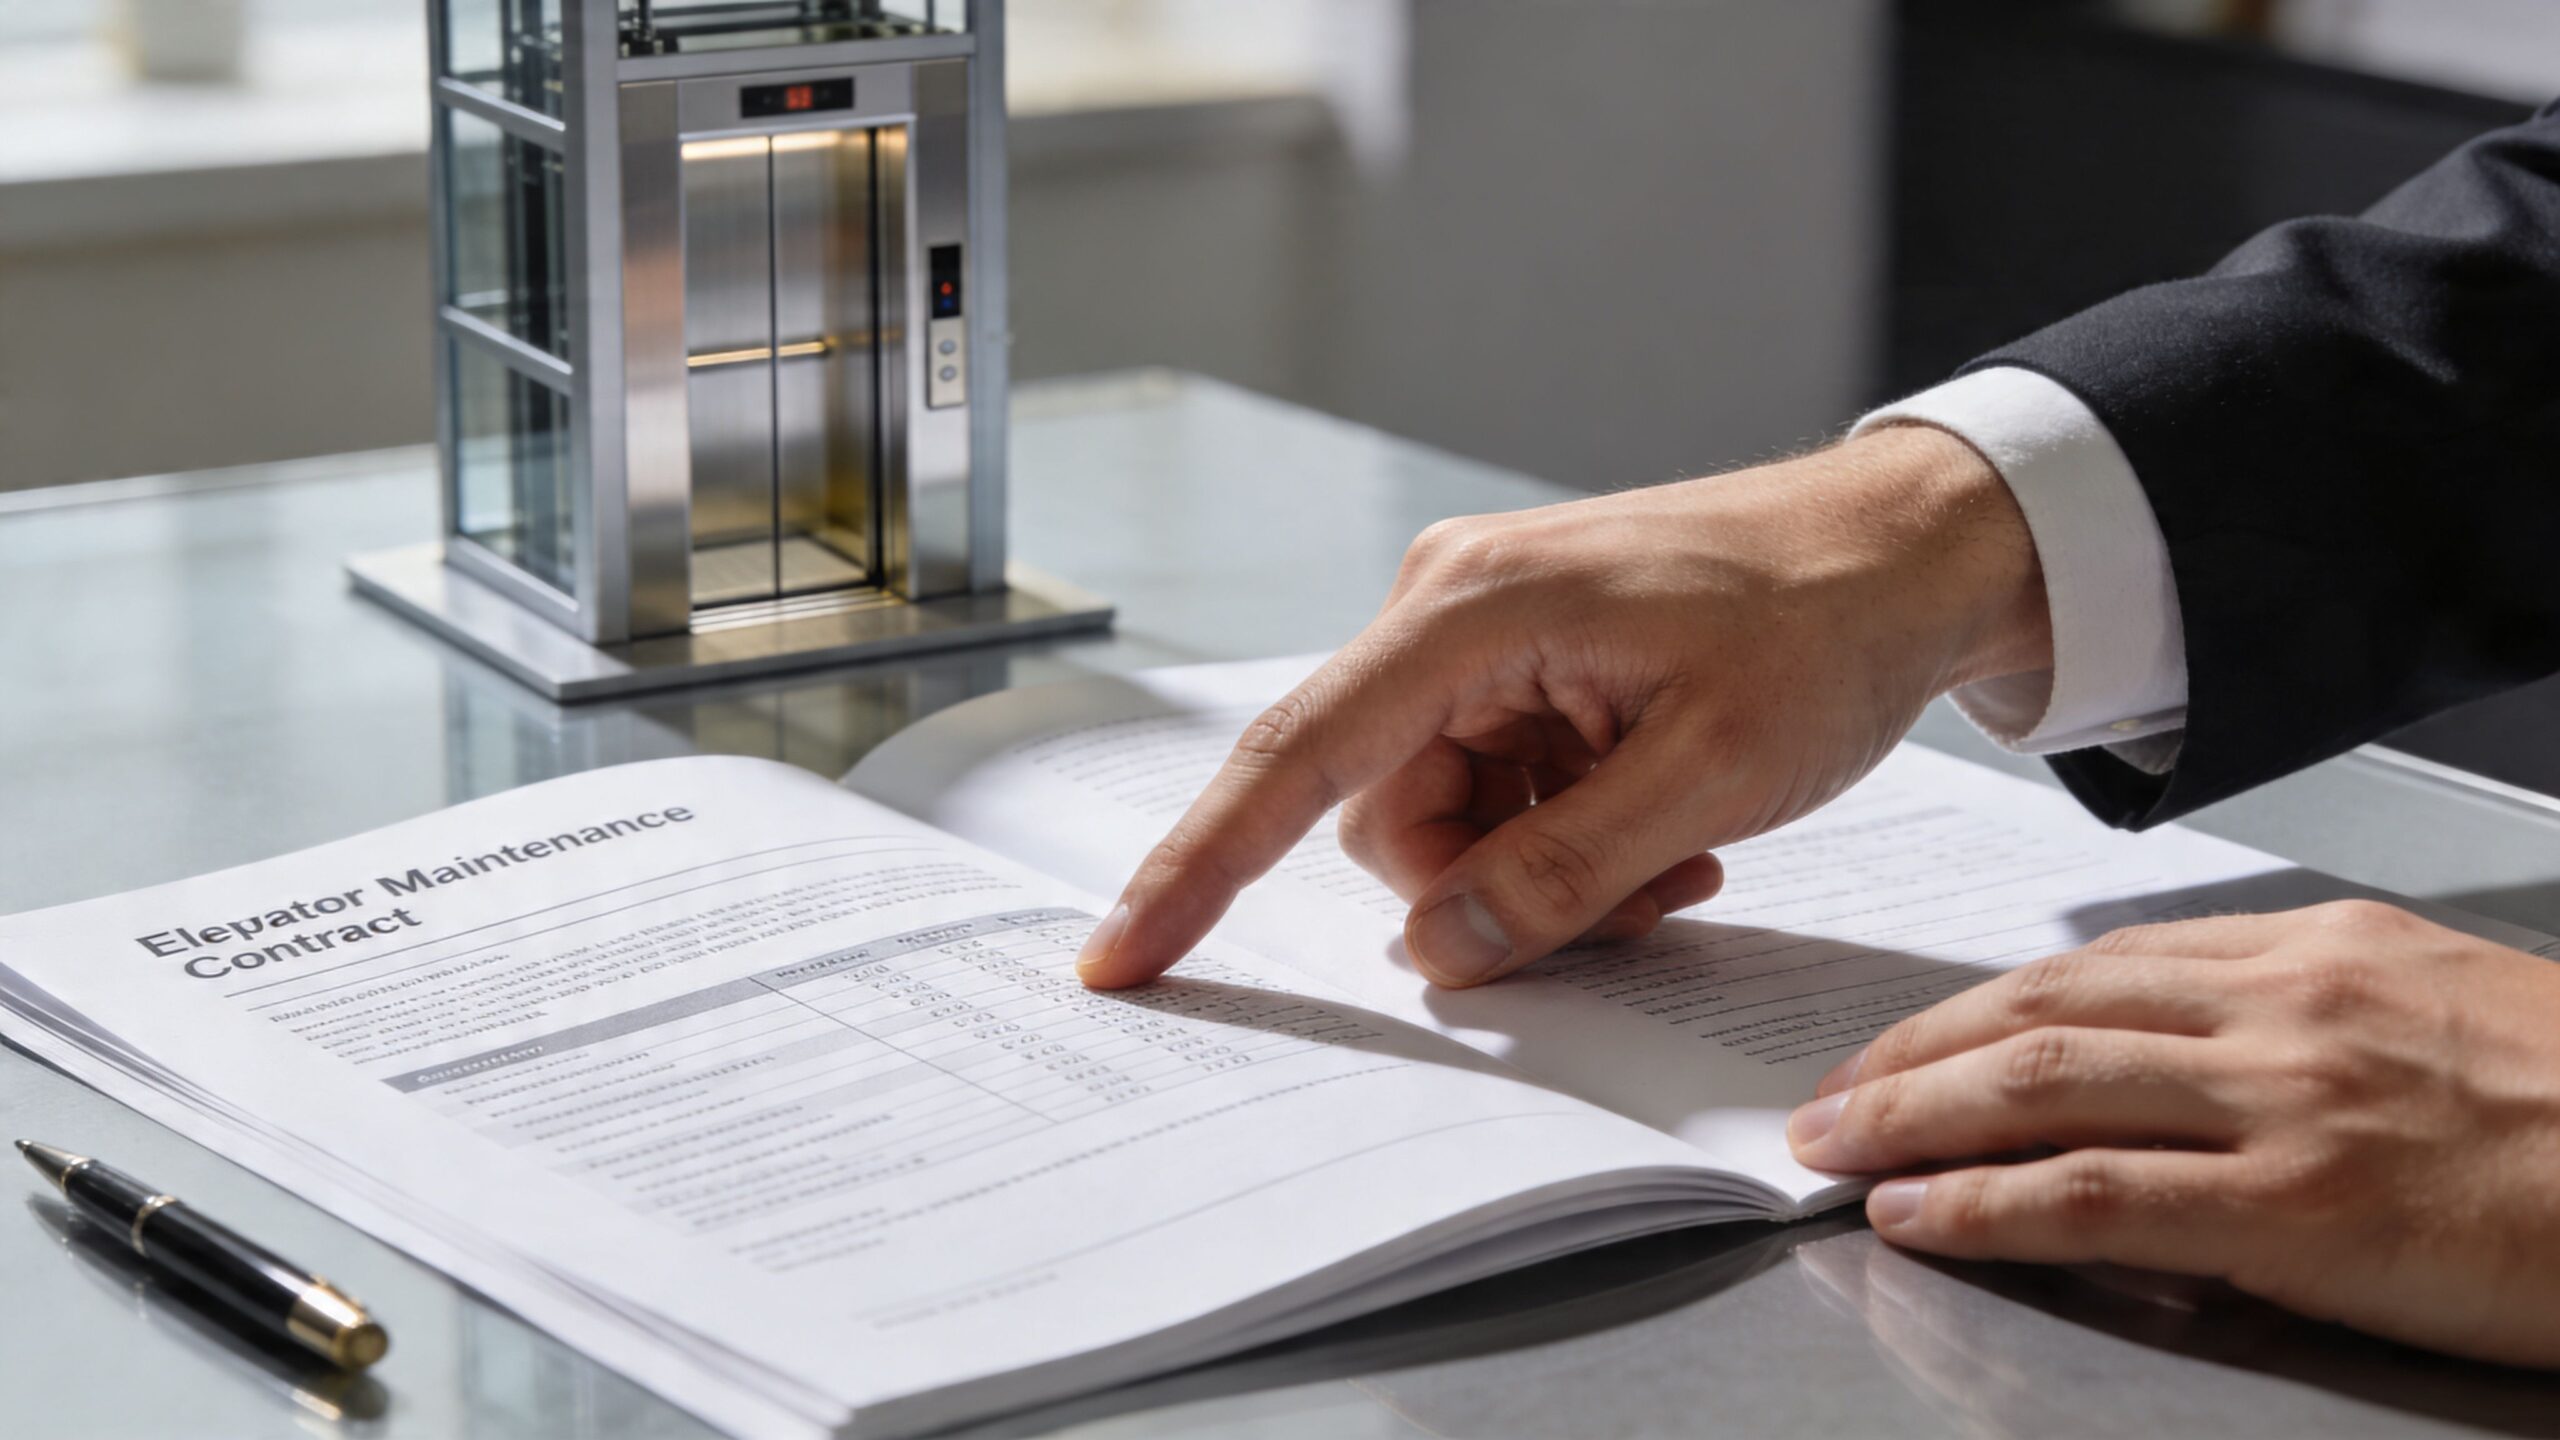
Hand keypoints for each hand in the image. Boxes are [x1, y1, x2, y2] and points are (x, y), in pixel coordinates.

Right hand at [1077, 424, 2050, 988]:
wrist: (1907, 544)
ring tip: (1673, 852)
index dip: (1201, 870)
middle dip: (1490, 888)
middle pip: (1386, 818)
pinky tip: (1666, 827)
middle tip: (1636, 896)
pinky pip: (1498, 798)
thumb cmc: (1823, 620)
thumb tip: (1437, 948)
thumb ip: (1565, 869)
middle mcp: (1448, 615)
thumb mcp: (1711, 768)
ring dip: (1544, 872)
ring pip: (1446, 823)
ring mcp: (1482, 643)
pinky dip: (1568, 841)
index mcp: (1469, 610)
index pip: (1298, 758)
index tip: (1124, 958)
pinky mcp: (1521, 671)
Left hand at [1788, 901, 2559, 1368]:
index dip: (1973, 1007)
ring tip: (1830, 1143)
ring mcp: (2287, 1100)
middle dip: (1910, 1052)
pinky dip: (1982, 1200)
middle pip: (2038, 1007)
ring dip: (1909, 1113)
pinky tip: (1916, 1211)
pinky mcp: (2302, 1206)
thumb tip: (2172, 1072)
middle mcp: (2283, 1004)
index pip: (2091, 964)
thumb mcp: (2430, 1017)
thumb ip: (2295, 1025)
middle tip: (1824, 1091)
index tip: (1903, 1041)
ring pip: (2041, 1081)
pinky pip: (2094, 1192)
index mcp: (2311, 953)